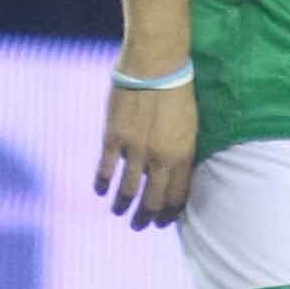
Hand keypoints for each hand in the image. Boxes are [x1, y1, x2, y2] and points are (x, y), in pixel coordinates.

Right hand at [95, 79, 197, 229]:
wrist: (156, 64)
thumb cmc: (178, 89)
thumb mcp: (189, 124)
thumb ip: (182, 151)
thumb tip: (174, 172)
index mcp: (183, 155)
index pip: (176, 196)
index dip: (169, 213)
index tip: (163, 220)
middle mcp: (160, 158)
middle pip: (152, 200)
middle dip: (146, 217)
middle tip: (140, 224)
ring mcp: (135, 150)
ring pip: (128, 191)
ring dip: (122, 206)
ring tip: (118, 212)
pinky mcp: (113, 138)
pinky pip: (105, 170)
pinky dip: (102, 184)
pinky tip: (100, 190)